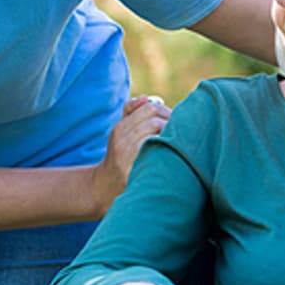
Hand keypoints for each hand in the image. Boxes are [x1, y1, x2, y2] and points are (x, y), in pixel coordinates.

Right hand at [92, 96, 171, 214]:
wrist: (104, 187)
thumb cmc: (119, 156)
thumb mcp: (121, 133)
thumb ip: (131, 113)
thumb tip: (145, 98)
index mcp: (120, 128)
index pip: (149, 108)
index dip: (165, 111)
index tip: (173, 119)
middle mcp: (121, 141)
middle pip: (154, 121)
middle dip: (171, 123)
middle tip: (180, 130)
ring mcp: (126, 157)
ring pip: (156, 136)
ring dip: (171, 137)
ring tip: (178, 142)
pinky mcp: (132, 172)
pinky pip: (154, 155)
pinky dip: (165, 151)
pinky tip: (171, 155)